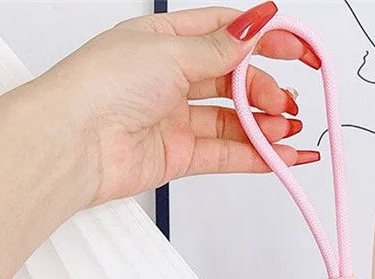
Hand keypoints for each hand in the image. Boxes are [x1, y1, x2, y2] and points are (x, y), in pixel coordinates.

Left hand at [40, 2, 320, 206]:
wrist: (74, 144)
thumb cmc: (102, 86)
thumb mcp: (170, 52)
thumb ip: (221, 49)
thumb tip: (256, 26)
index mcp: (165, 40)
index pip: (227, 34)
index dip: (266, 41)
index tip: (299, 50)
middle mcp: (171, 78)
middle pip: (234, 81)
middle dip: (266, 91)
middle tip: (287, 102)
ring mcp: (175, 118)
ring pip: (233, 120)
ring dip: (265, 126)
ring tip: (290, 131)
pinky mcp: (178, 155)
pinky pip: (226, 152)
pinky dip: (255, 155)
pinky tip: (279, 155)